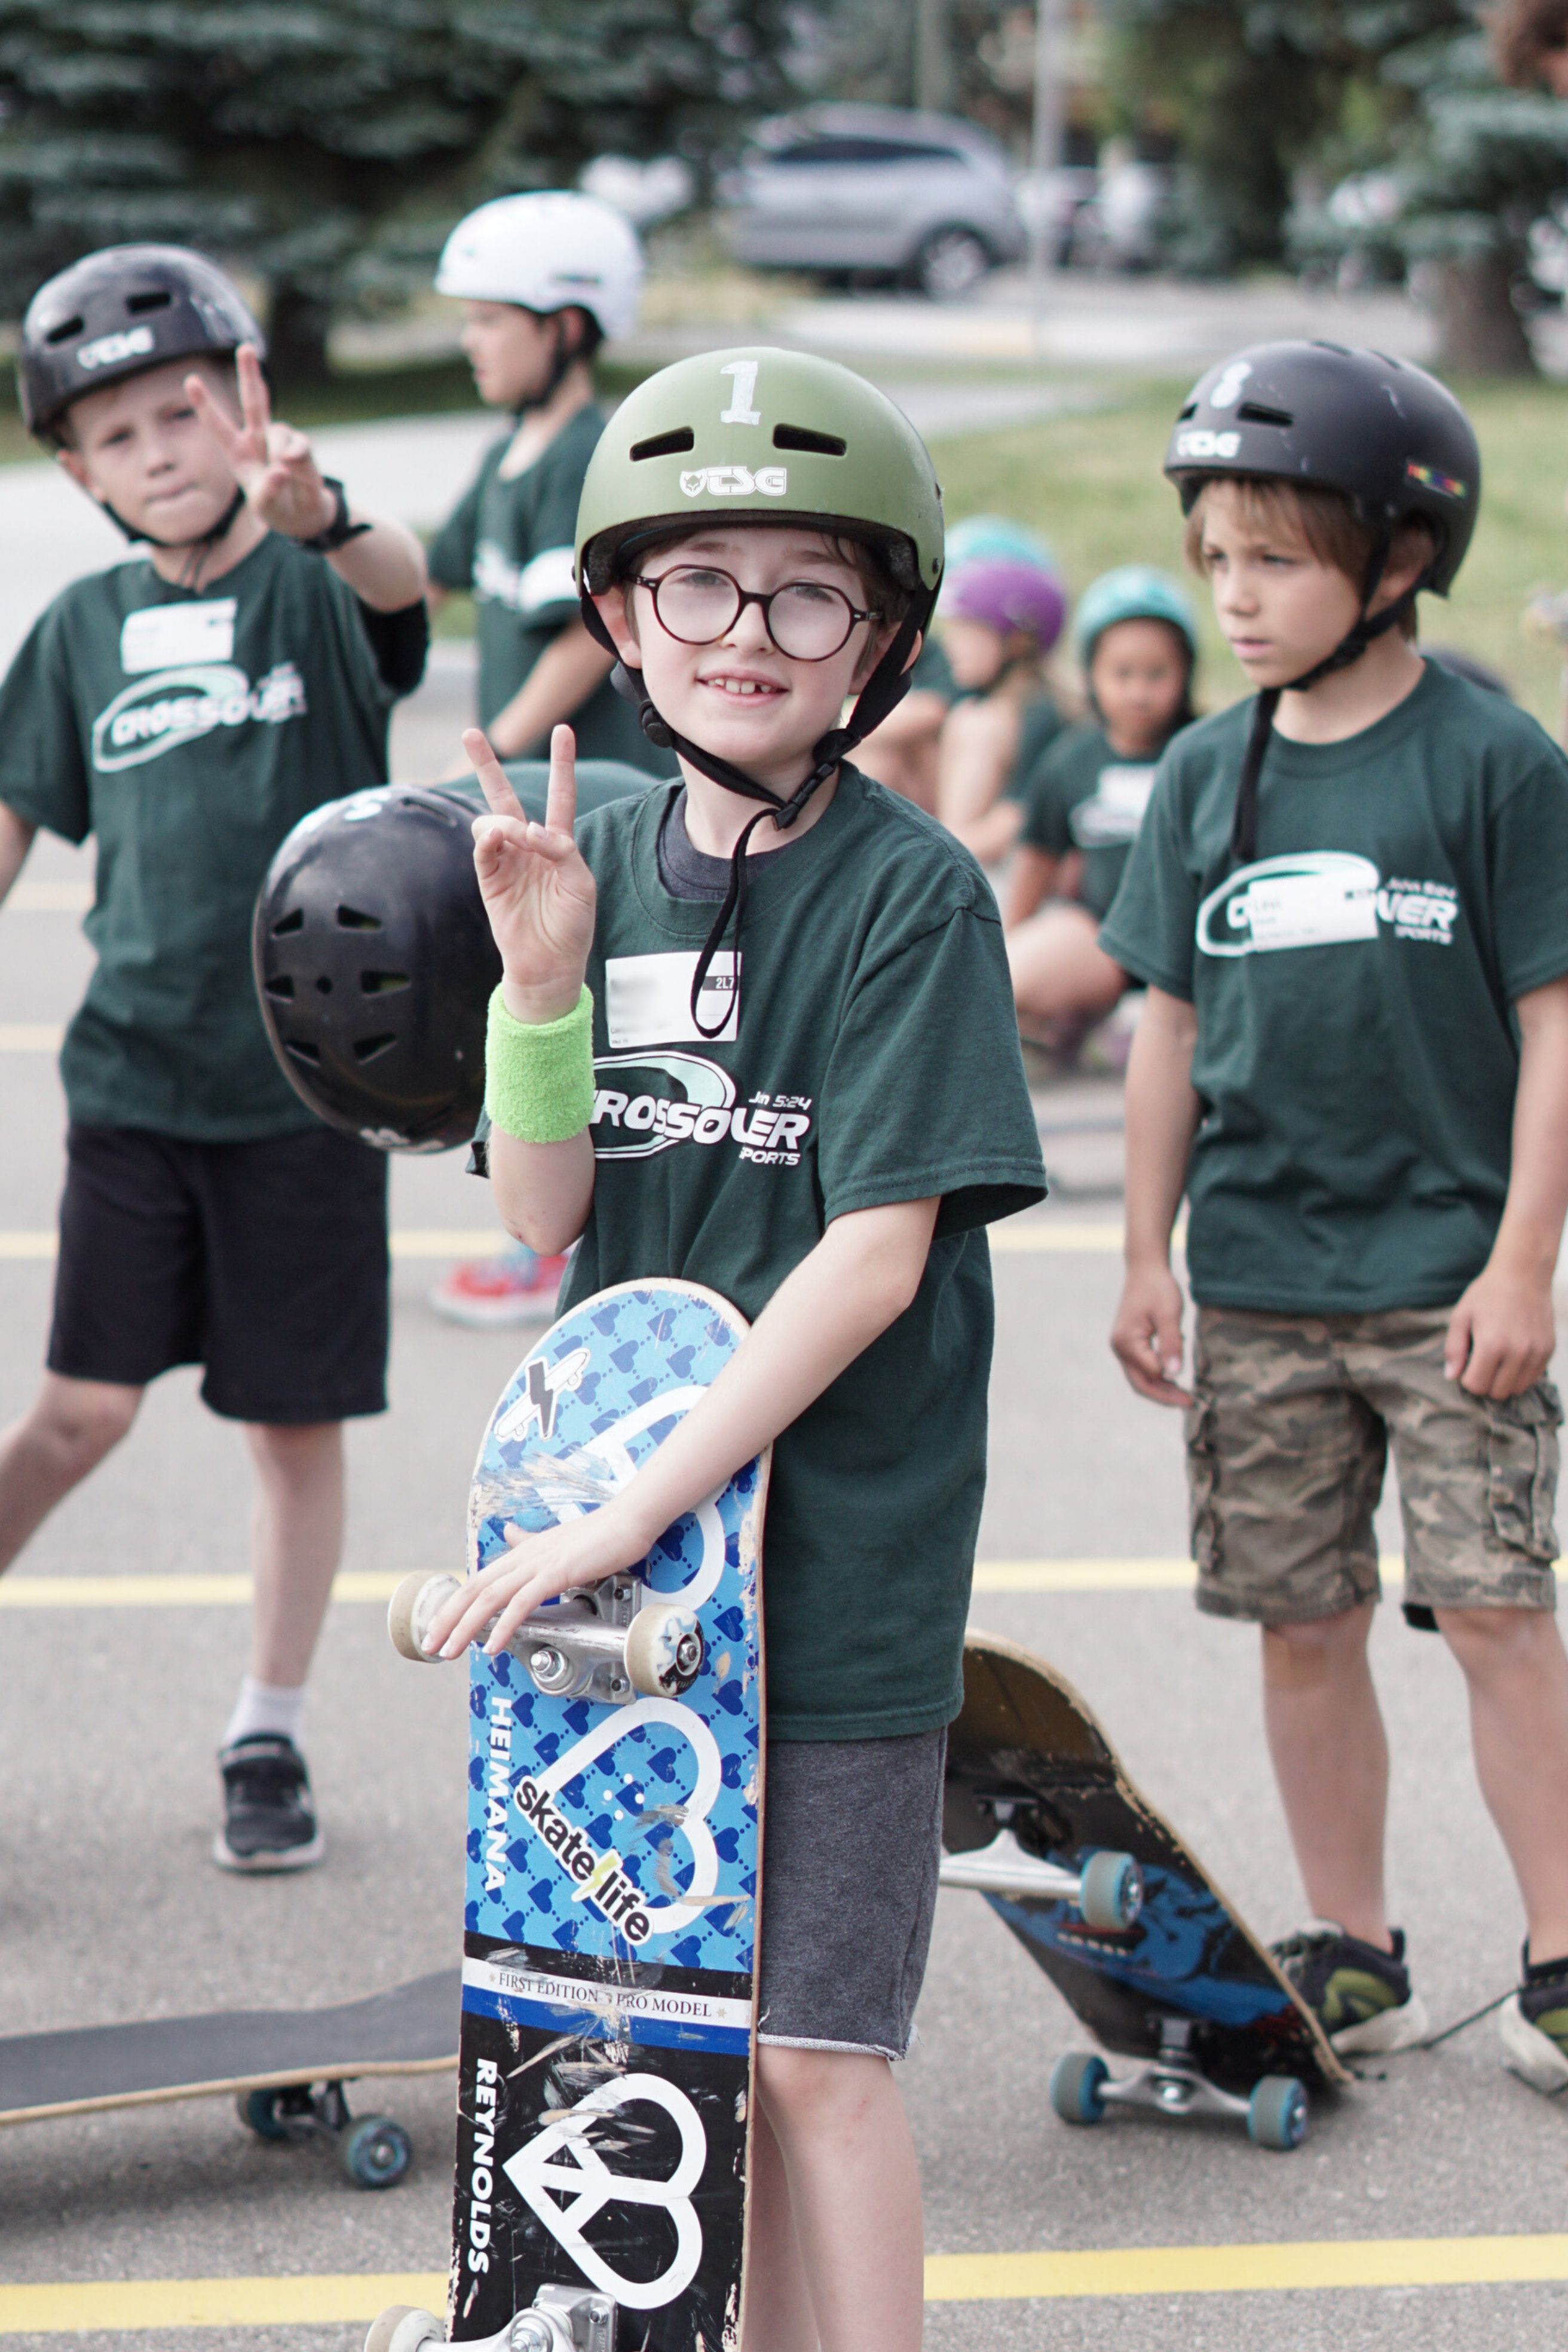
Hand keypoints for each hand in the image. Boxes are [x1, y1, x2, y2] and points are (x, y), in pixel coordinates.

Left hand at [185, 343, 337, 541]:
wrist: (304, 516)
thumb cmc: (276, 509)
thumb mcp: (263, 506)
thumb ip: (268, 490)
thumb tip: (282, 466)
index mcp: (237, 453)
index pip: (218, 426)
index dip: (205, 404)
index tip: (191, 380)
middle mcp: (257, 439)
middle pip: (253, 401)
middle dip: (250, 374)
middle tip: (245, 347)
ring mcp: (280, 440)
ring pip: (280, 431)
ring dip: (281, 453)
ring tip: (284, 476)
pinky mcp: (301, 447)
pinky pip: (300, 446)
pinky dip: (298, 459)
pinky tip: (297, 472)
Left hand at [425, 1505, 647, 1659]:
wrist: (626, 1521)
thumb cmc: (597, 1535)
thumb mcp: (555, 1540)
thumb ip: (530, 1542)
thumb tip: (512, 1534)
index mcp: (520, 1553)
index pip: (476, 1582)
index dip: (453, 1606)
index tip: (437, 1629)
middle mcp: (522, 1557)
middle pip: (472, 1590)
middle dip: (447, 1620)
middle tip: (430, 1645)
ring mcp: (537, 1565)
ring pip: (489, 1597)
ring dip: (465, 1627)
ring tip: (450, 1650)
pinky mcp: (556, 1573)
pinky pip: (523, 1603)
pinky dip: (504, 1625)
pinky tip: (493, 1645)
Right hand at [467, 723, 595, 1021]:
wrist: (551, 964)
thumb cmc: (572, 925)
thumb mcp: (580, 882)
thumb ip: (559, 849)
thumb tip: (525, 829)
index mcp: (559, 844)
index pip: (560, 794)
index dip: (562, 763)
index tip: (563, 730)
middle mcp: (529, 846)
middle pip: (506, 796)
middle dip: (487, 765)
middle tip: (470, 733)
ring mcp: (506, 861)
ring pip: (493, 820)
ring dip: (502, 819)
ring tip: (511, 835)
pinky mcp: (489, 879)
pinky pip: (483, 849)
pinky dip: (488, 838)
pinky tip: (494, 836)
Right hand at [1111, 1259, 1190, 1404]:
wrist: (1145, 1269)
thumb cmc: (1158, 1288)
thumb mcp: (1169, 1314)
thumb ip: (1171, 1344)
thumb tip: (1175, 1373)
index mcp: (1126, 1341)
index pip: (1150, 1374)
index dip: (1172, 1386)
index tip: (1194, 1397)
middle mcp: (1119, 1347)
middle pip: (1140, 1383)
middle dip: (1164, 1396)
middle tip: (1189, 1404)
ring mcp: (1122, 1346)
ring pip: (1140, 1378)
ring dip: (1161, 1388)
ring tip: (1184, 1394)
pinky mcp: (1129, 1344)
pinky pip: (1142, 1367)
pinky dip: (1158, 1375)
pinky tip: (1175, 1374)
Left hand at [1445, 1260, 1555, 1398]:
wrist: (1523, 1274)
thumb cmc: (1488, 1293)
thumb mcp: (1461, 1315)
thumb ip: (1454, 1348)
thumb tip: (1451, 1376)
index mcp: (1492, 1345)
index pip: (1476, 1385)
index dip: (1467, 1379)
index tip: (1466, 1365)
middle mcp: (1517, 1352)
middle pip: (1497, 1392)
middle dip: (1485, 1383)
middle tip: (1480, 1364)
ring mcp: (1536, 1352)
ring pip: (1517, 1388)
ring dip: (1504, 1381)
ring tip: (1497, 1361)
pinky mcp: (1549, 1350)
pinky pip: (1534, 1377)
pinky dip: (1521, 1374)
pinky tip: (1513, 1356)